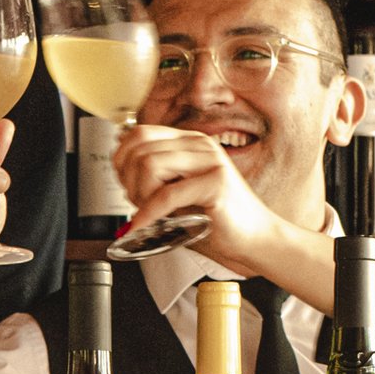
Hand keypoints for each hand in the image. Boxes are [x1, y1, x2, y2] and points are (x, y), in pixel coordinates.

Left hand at [116, 126, 291, 274]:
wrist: (254, 239)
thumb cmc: (216, 219)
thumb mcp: (177, 192)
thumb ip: (154, 178)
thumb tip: (120, 169)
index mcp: (190, 142)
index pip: (139, 133)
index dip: (122, 160)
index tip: (126, 185)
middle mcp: (200, 145)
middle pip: (140, 148)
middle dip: (128, 180)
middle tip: (137, 204)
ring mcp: (210, 161)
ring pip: (149, 165)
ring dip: (139, 194)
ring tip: (148, 213)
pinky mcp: (216, 183)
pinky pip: (166, 194)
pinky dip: (148, 213)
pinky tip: (143, 224)